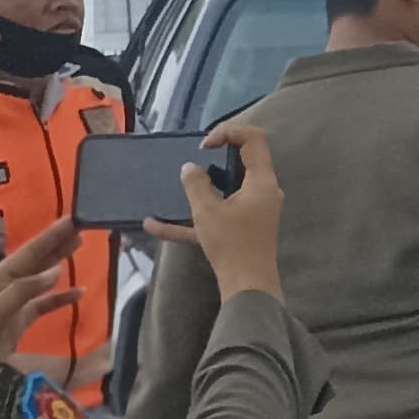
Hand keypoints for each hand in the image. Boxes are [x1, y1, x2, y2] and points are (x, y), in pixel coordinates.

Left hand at [0, 217, 84, 364]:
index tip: (71, 219)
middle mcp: (4, 287)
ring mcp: (12, 304)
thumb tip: (57, 271)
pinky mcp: (19, 321)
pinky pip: (43, 305)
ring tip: (79, 244)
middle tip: (80, 224)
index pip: (27, 254)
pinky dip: (60, 298)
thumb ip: (22, 292)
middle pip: (34, 262)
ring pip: (40, 279)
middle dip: (56, 243)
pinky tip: (78, 292)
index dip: (49, 237)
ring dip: (59, 262)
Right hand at [154, 122, 283, 301]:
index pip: (254, 140)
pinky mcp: (244, 227)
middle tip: (194, 158)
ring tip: (178, 182)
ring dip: (202, 186)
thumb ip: (196, 184)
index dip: (229, 133)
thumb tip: (190, 167)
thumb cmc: (231, 244)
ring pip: (228, 189)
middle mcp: (263, 191)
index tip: (204, 145)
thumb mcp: (208, 211)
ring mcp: (255, 210)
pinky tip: (155, 225)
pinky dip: (193, 218)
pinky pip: (218, 215)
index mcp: (262, 181)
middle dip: (216, 156)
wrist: (248, 285)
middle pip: (243, 161)